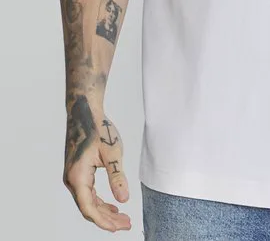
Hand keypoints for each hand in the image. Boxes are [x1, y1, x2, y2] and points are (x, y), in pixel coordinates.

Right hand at [63, 97, 130, 231]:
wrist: (85, 112)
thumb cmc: (99, 129)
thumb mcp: (112, 153)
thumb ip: (117, 178)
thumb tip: (124, 200)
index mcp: (78, 177)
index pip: (89, 209)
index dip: (104, 221)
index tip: (119, 227)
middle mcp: (71, 180)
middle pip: (88, 208)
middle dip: (107, 219)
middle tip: (126, 224)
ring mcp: (73, 176)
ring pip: (88, 202)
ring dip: (104, 211)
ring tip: (122, 218)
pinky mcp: (77, 172)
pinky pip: (87, 193)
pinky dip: (99, 201)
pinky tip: (112, 205)